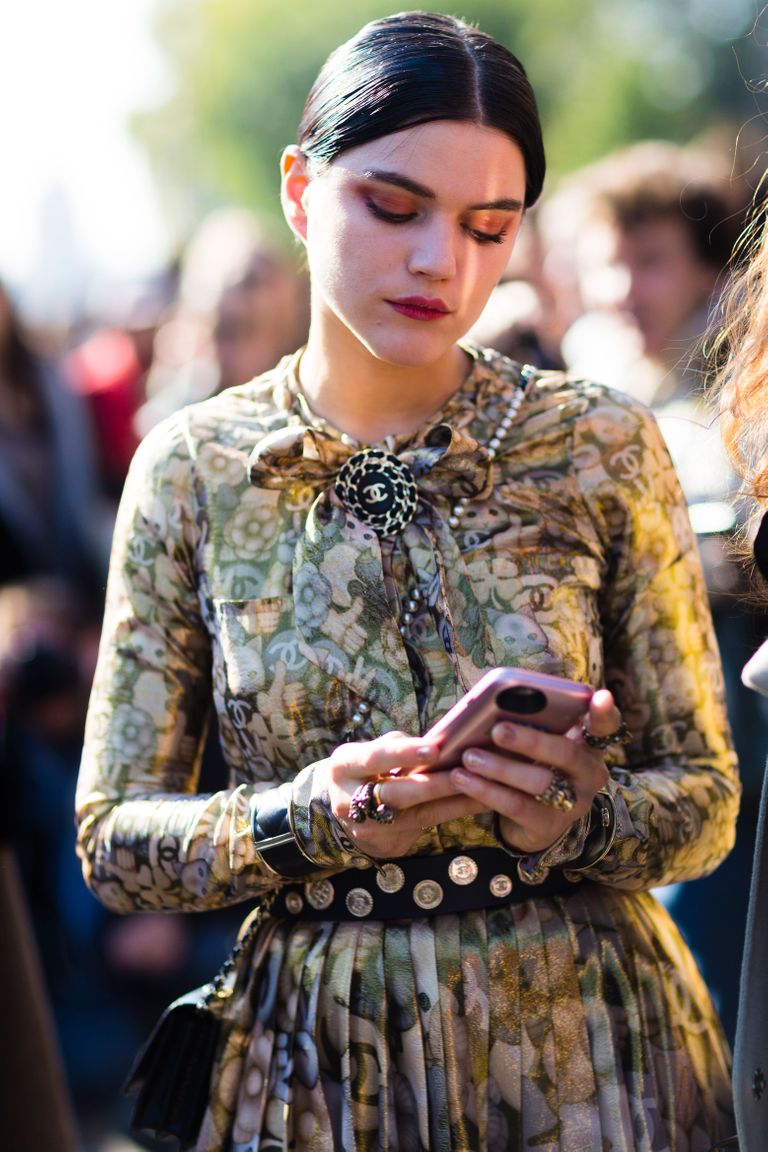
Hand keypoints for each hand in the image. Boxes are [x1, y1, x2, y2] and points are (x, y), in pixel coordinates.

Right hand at [325, 731, 487, 857]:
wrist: (345, 810)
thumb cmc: (365, 769)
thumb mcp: (369, 751)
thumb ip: (398, 746)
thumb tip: (440, 741)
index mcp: (343, 768)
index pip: (374, 758)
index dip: (404, 754)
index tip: (435, 748)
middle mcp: (349, 802)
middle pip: (397, 794)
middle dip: (435, 784)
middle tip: (468, 772)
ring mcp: (368, 830)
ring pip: (418, 816)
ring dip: (455, 802)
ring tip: (487, 788)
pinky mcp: (388, 846)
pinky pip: (428, 827)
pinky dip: (454, 812)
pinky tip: (481, 802)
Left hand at [449, 688, 619, 854]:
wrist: (534, 821)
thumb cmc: (533, 766)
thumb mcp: (539, 746)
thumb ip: (532, 724)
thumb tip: (495, 702)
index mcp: (588, 745)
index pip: (605, 726)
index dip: (605, 713)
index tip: (600, 696)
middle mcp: (588, 774)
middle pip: (566, 752)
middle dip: (531, 740)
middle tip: (498, 730)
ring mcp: (573, 803)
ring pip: (540, 782)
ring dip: (501, 768)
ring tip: (469, 757)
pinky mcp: (548, 825)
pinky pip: (516, 806)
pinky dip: (487, 790)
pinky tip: (463, 779)